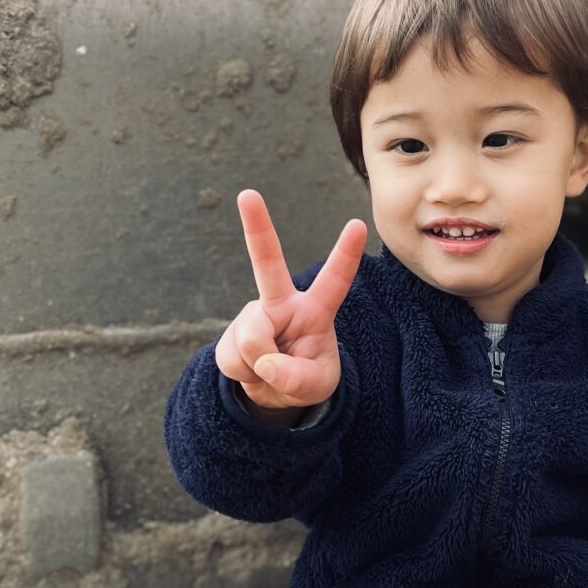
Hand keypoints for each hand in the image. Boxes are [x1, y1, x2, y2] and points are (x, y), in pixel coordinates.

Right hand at [216, 190, 367, 410]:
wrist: (272, 393)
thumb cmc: (305, 379)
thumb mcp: (317, 387)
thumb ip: (296, 379)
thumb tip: (264, 363)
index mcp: (314, 310)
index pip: (334, 281)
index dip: (346, 255)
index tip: (357, 225)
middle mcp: (281, 304)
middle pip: (267, 262)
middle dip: (256, 227)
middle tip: (247, 194)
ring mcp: (253, 316)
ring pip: (252, 338)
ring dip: (260, 365)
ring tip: (270, 370)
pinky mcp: (230, 335)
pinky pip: (234, 358)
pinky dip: (245, 374)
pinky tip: (252, 370)